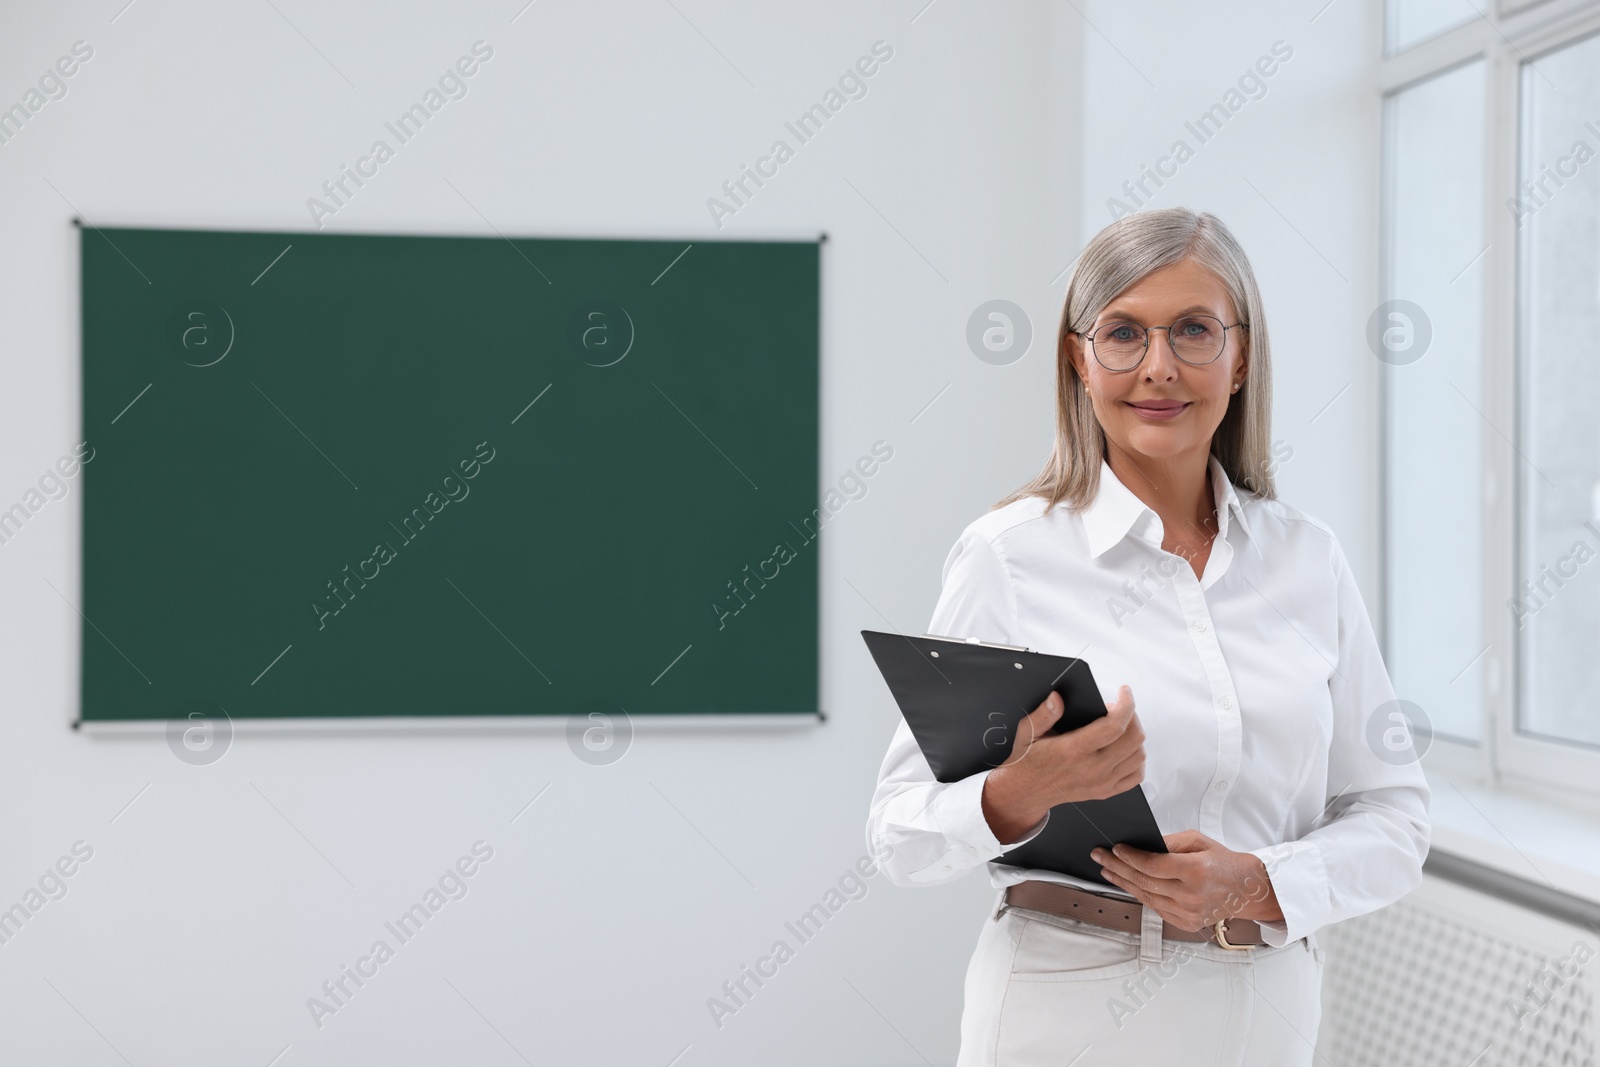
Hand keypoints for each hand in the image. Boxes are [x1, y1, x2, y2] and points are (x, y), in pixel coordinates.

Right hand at [981, 685, 1145, 844]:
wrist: (1027, 791)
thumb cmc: (1028, 761)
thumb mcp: (1027, 732)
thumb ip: (1043, 714)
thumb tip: (1057, 698)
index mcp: (1074, 750)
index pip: (1115, 725)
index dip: (1126, 704)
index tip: (1124, 692)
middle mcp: (1092, 768)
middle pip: (1134, 738)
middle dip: (1132, 716)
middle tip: (1116, 709)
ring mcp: (1102, 782)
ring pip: (1139, 755)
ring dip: (1135, 736)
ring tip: (1119, 727)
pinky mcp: (1106, 791)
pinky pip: (1137, 775)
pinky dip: (1137, 759)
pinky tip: (1125, 749)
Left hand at [1090, 830, 1282, 931]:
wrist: (1247, 890)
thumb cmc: (1223, 862)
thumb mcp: (1198, 841)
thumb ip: (1169, 842)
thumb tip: (1141, 844)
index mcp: (1196, 871)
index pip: (1153, 865)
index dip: (1130, 856)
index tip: (1115, 848)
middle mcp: (1192, 895)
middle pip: (1144, 881)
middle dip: (1117, 867)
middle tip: (1100, 856)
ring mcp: (1189, 912)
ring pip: (1146, 897)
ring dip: (1123, 882)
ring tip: (1107, 870)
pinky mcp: (1187, 923)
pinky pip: (1156, 908)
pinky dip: (1140, 895)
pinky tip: (1128, 884)